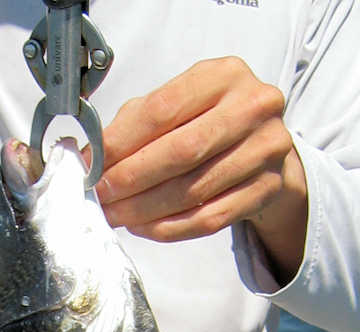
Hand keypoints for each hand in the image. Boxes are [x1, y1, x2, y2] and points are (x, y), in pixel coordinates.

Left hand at [92, 57, 308, 283]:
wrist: (264, 149)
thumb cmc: (209, 124)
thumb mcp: (178, 108)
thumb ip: (135, 125)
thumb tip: (92, 158)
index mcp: (224, 75)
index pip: (163, 109)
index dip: (122, 141)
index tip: (93, 165)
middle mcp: (252, 107)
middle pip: (181, 152)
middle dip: (132, 179)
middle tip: (101, 195)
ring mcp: (266, 149)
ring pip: (193, 190)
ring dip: (145, 209)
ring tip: (117, 214)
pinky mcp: (268, 188)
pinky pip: (209, 218)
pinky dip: (170, 228)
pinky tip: (144, 227)